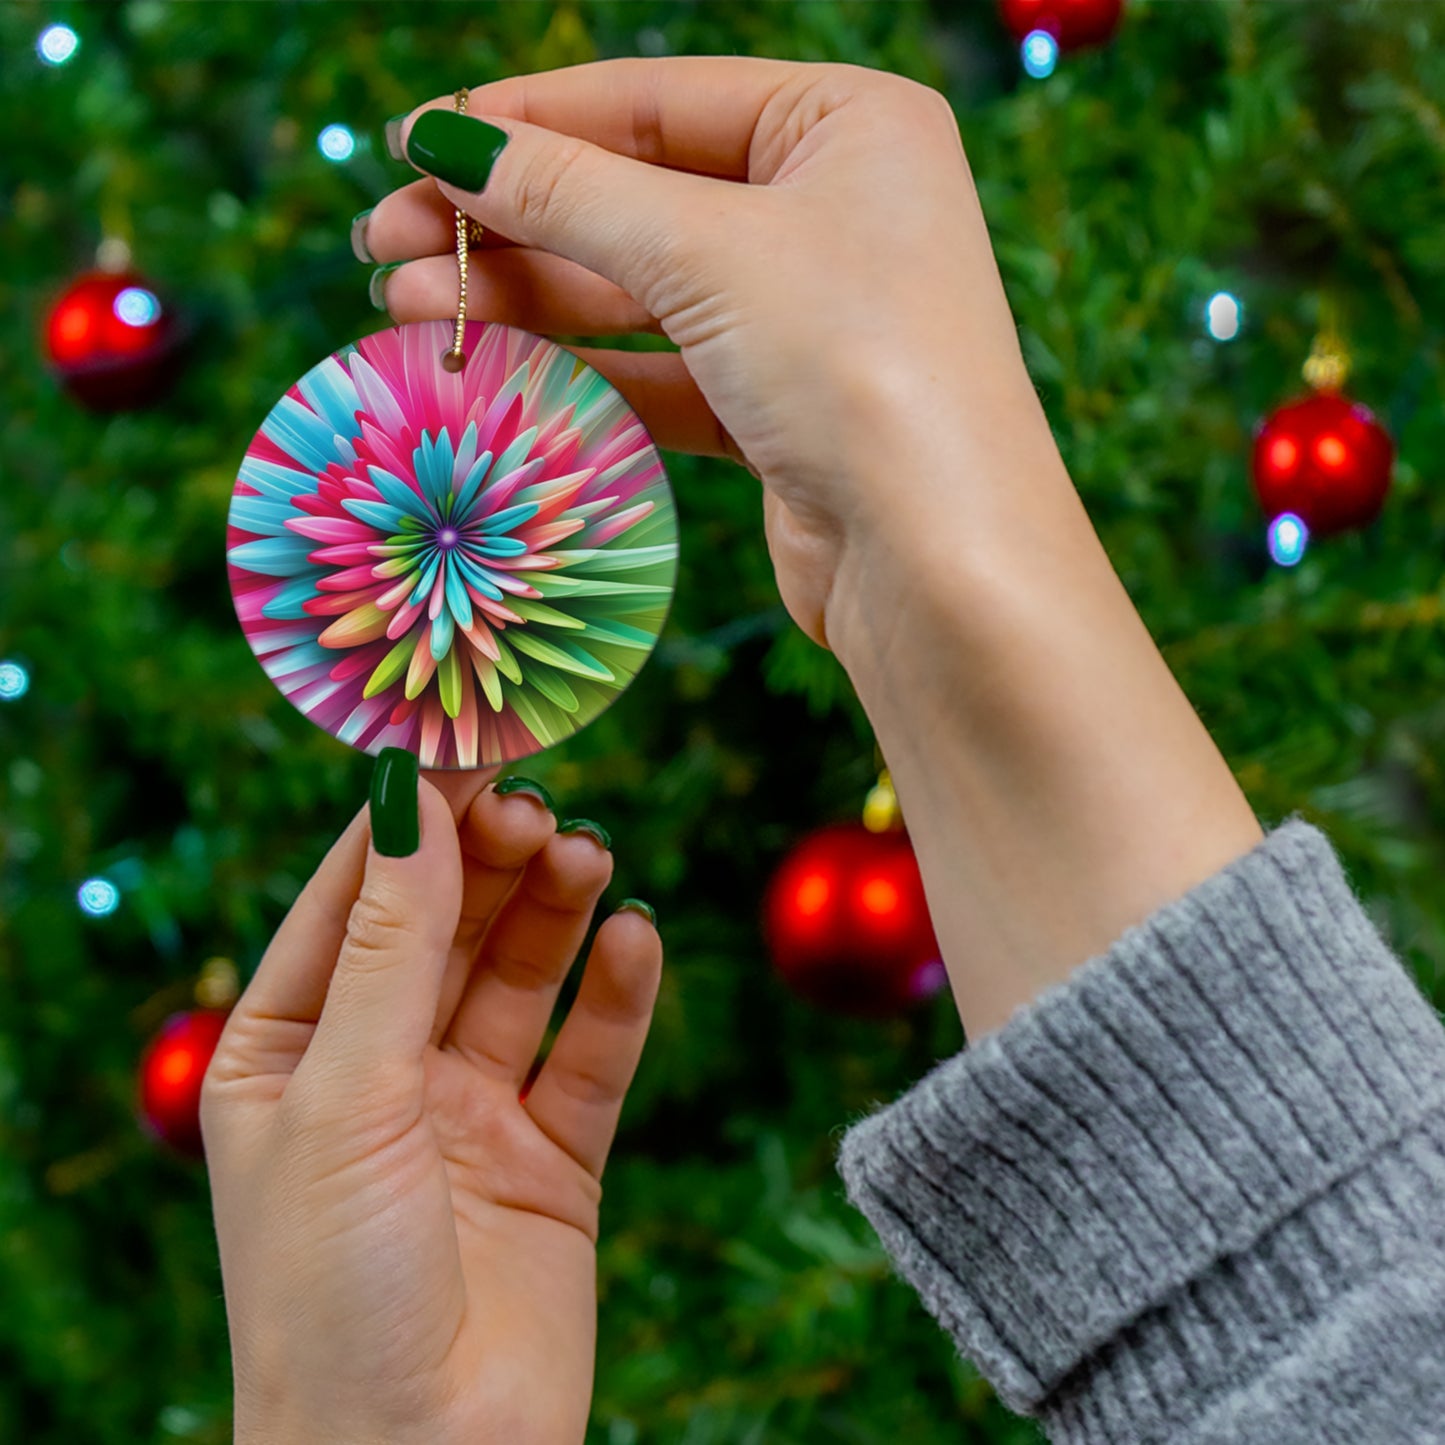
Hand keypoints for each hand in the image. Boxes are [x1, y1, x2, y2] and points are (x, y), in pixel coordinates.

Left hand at [201, 764, 661, 1444]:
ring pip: (521, 978)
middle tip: (540, 805)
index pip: (352, 901)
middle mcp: (379, 1072)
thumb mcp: (346, 1095)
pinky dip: (617, 995)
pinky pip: (590, 1055)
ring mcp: (469, 1113)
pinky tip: (635, 940)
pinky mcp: (552, 1159)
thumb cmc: (332, 1292)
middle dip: (490, 862)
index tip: (466, 744)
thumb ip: (391, 947)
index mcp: (289, 1052)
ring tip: (588, 856)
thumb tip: (411, 801)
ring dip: (555, 912)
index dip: (409, 822)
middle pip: (446, 927)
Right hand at [361, 56, 1051, 658]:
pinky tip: (490, 369)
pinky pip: (662, 371)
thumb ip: (569, 192)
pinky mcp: (782, 410)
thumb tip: (445, 139)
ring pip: (640, 291)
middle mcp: (834, 210)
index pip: (655, 100)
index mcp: (846, 124)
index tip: (413, 142)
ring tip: (405, 309)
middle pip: (636, 196)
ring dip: (525, 298)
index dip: (526, 120)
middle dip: (508, 221)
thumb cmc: (855, 365)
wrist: (939, 562)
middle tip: (383, 243)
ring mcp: (808, 316)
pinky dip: (580, 371)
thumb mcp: (706, 251)